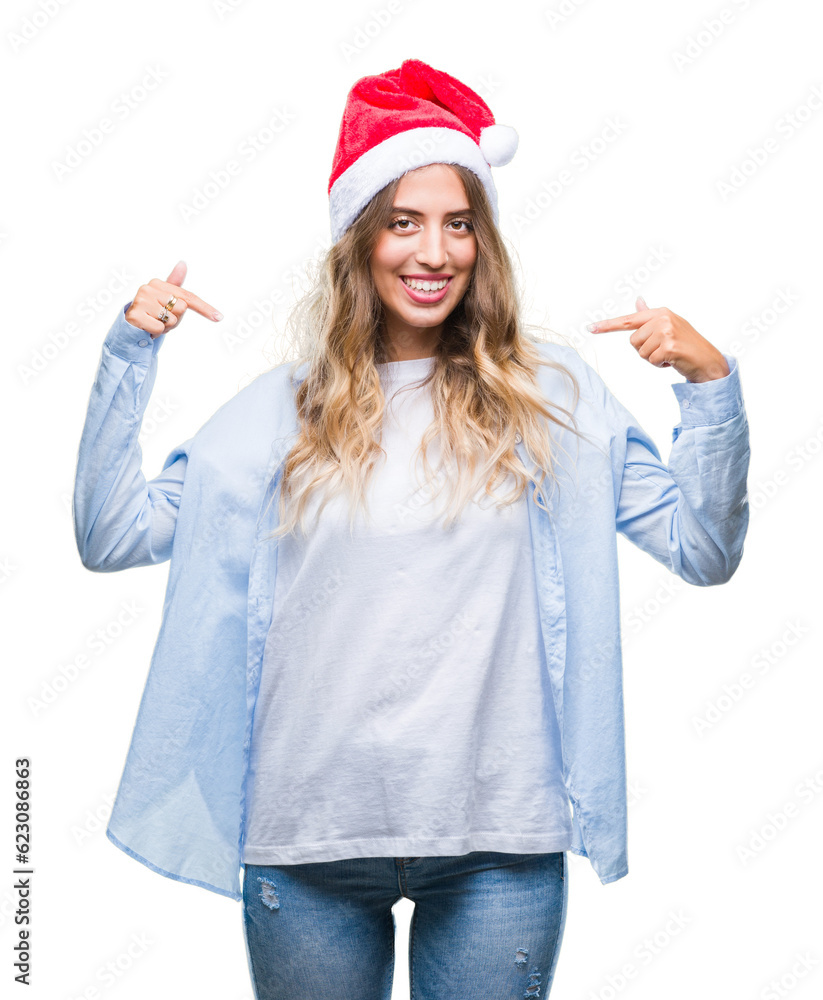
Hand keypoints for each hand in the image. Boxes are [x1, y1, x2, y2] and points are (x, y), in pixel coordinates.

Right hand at [124, 261, 222, 338]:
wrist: (130, 327)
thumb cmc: (152, 313)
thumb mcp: (166, 299)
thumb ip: (175, 283)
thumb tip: (183, 263)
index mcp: (158, 283)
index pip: (188, 296)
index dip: (205, 308)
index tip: (219, 317)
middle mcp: (148, 288)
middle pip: (182, 308)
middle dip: (175, 320)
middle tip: (161, 320)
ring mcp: (141, 300)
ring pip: (171, 319)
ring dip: (165, 327)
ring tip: (154, 323)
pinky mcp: (136, 315)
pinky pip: (160, 328)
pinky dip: (156, 333)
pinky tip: (147, 328)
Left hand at [587, 296, 729, 382]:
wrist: (708, 362)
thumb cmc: (687, 346)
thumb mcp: (669, 327)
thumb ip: (651, 316)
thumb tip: (639, 302)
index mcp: (661, 313)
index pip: (629, 320)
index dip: (608, 325)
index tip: (590, 328)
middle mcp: (663, 318)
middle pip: (633, 342)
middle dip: (646, 351)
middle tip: (665, 350)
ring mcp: (666, 331)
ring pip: (640, 352)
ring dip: (653, 359)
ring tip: (670, 355)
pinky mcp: (669, 346)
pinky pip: (651, 360)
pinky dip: (660, 365)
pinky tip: (674, 361)